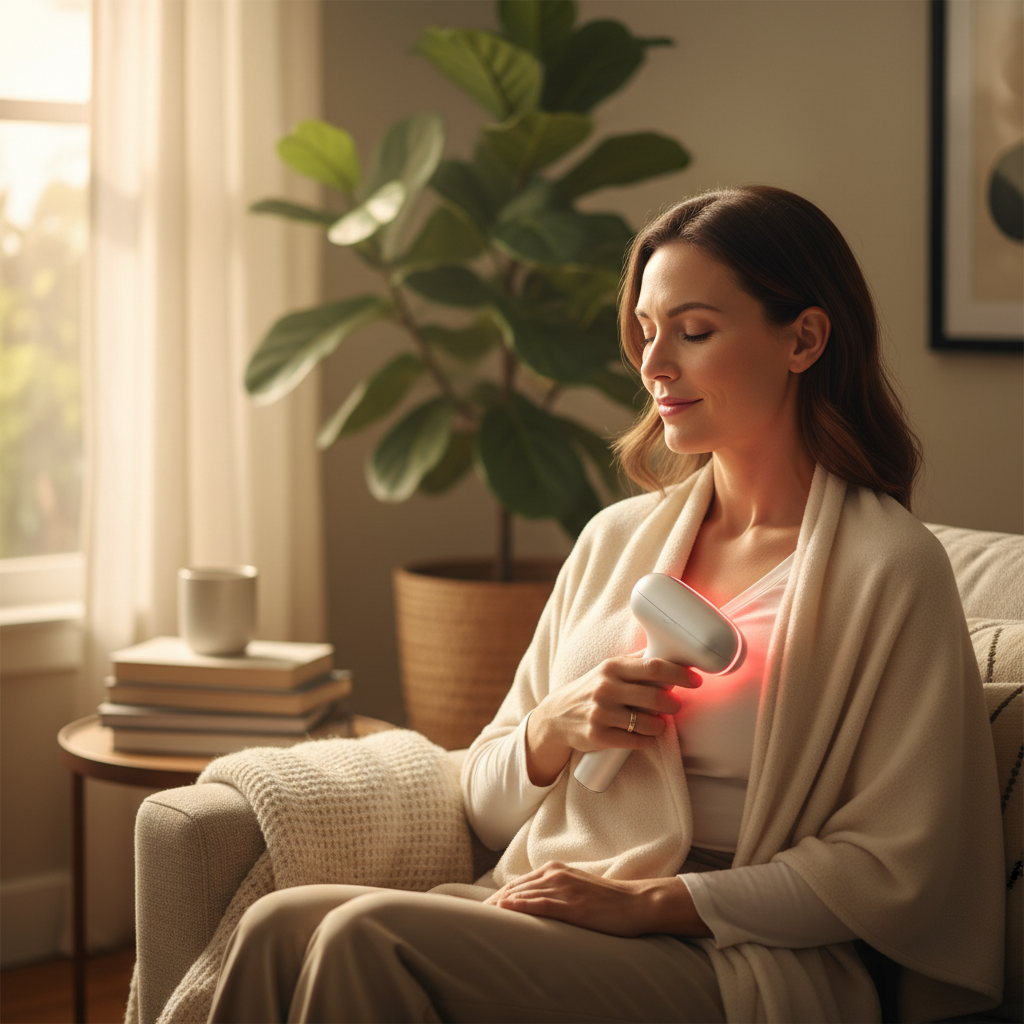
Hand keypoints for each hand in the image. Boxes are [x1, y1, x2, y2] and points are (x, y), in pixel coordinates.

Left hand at [484, 861, 711, 937]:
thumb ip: (553, 893)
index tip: (480, 912)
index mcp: (554, 870)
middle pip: (513, 889)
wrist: (637, 902)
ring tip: (480, 918)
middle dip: (491, 904)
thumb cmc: (606, 901)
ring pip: (523, 895)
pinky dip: (521, 906)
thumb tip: (531, 906)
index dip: (496, 898)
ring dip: (499, 906)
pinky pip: (541, 904)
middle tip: (472, 919)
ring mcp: (564, 889)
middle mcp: (555, 874)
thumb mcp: (575, 890)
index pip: (516, 884)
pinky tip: (505, 910)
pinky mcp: (573, 905)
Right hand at [525, 651, 699, 785]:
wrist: (557, 715)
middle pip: (655, 697)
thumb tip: (668, 649)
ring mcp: (601, 713)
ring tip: (657, 722)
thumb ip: (636, 662)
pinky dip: (647, 740)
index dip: (679, 674)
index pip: (653, 667)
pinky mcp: (598, 736)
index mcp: (612, 667)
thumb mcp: (608, 670)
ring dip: (660, 725)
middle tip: (674, 706)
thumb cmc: (591, 689)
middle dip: (672, 704)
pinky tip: (646, 735)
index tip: (695, 680)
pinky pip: (636, 741)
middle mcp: (606, 688)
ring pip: (648, 723)